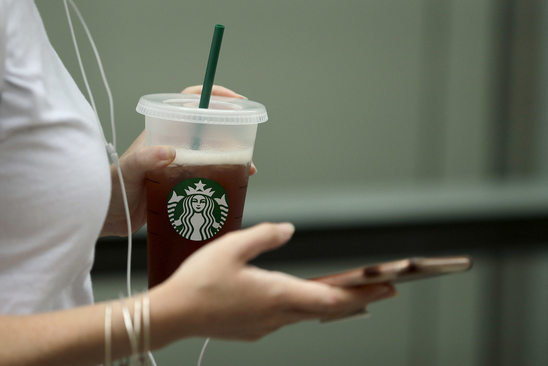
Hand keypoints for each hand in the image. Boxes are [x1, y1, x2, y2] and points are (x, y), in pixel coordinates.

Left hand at [103, 85, 253, 236]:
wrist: (107, 216)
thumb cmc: (112, 188)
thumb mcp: (128, 170)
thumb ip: (146, 159)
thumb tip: (169, 151)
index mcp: (161, 132)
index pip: (189, 103)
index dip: (213, 96)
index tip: (236, 98)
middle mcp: (172, 143)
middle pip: (207, 127)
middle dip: (230, 130)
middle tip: (246, 141)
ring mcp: (178, 163)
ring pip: (212, 151)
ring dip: (232, 156)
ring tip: (247, 168)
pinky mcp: (182, 183)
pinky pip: (209, 174)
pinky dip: (224, 176)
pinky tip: (235, 184)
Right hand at [150, 223, 396, 343]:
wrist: (173, 315)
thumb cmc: (199, 281)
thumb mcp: (232, 247)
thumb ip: (265, 236)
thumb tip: (289, 230)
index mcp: (277, 294)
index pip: (332, 298)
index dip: (363, 292)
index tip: (387, 288)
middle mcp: (277, 315)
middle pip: (327, 310)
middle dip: (358, 299)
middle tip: (383, 291)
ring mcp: (265, 327)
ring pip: (308, 315)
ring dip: (331, 304)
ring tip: (349, 294)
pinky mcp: (253, 330)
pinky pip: (287, 319)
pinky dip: (305, 309)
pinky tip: (300, 301)